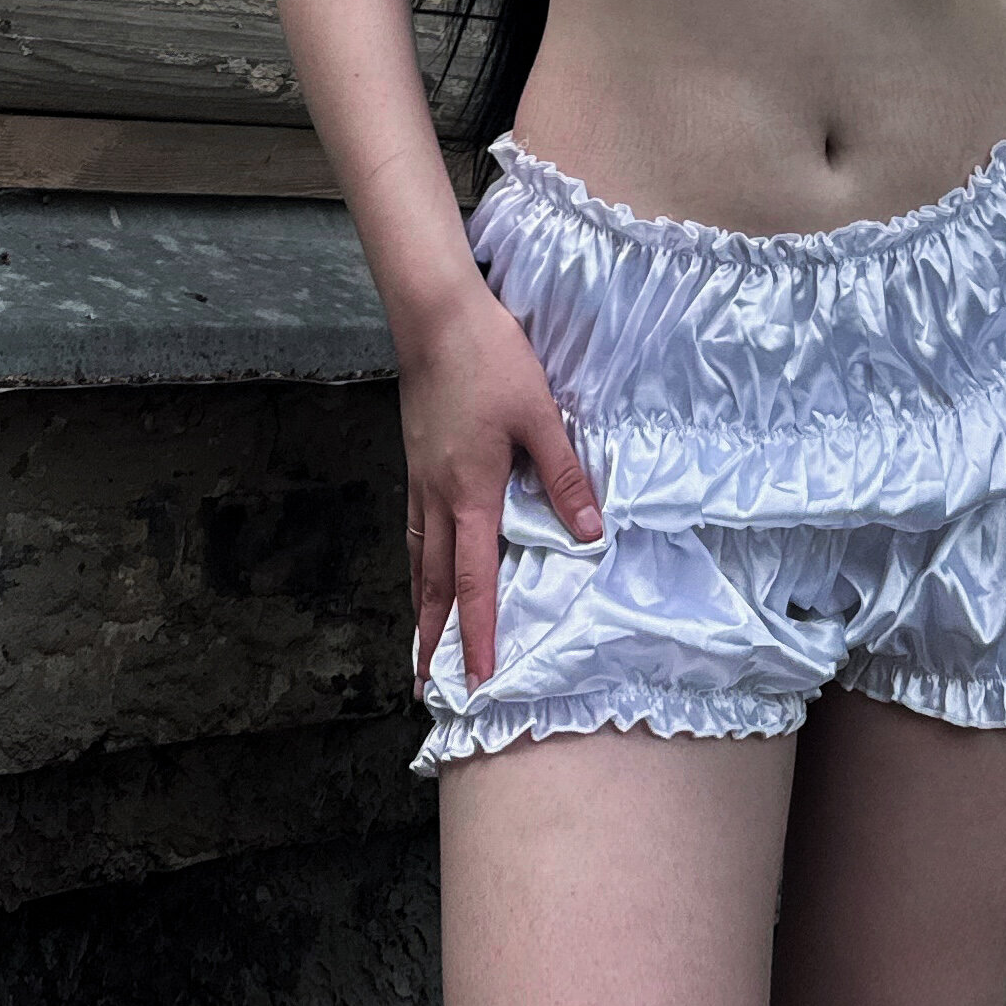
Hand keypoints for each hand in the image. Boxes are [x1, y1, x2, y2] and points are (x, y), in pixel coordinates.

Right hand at [398, 276, 603, 690]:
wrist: (436, 317)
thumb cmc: (492, 360)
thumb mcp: (539, 415)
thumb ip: (563, 475)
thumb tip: (590, 533)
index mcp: (472, 493)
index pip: (475, 581)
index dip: (477, 634)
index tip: (478, 679)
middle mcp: (440, 496)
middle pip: (434, 583)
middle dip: (434, 639)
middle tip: (429, 687)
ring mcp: (421, 478)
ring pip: (419, 558)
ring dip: (421, 606)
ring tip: (421, 645)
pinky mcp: (416, 459)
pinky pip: (415, 527)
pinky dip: (416, 562)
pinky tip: (421, 565)